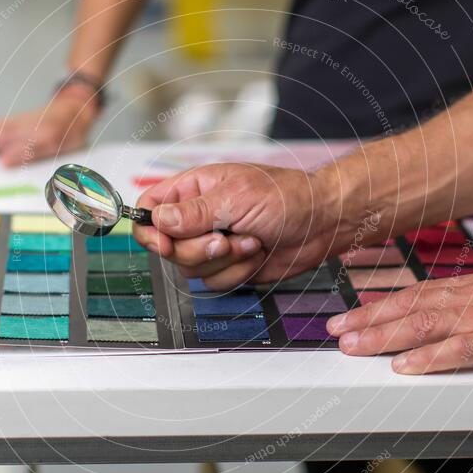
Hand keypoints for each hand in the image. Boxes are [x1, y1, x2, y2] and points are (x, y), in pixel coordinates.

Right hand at [133, 163, 371, 289]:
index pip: (149, 208)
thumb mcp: (236, 197)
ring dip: (225, 260)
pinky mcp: (228, 266)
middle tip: (225, 238)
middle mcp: (198, 218)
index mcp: (193, 189)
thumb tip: (157, 220)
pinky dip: (238, 272)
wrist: (323, 223)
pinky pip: (215, 283)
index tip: (164, 244)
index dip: (149, 230)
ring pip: (191, 269)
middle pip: (168, 248)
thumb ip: (194, 212)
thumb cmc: (287, 197)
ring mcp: (212, 244)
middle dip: (198, 250)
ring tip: (251, 240)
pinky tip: (257, 254)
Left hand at [327, 264, 472, 374]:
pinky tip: (403, 366)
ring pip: (422, 323)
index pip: (417, 294)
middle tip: (336, 329)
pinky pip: (458, 350)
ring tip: (353, 345)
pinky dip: (427, 358)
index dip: (382, 305)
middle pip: (409, 305)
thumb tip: (456, 308)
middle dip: (368, 318)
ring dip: (383, 335)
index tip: (353, 314)